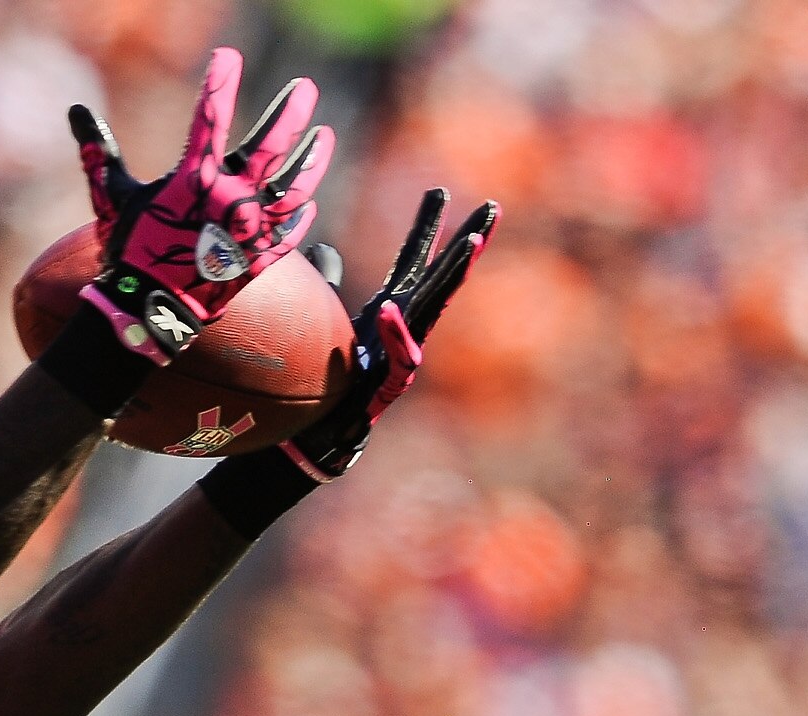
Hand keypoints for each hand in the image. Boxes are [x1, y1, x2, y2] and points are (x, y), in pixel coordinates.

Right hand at [70, 47, 334, 357]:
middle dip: (291, 112)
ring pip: (293, 186)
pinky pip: (288, 235)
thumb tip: (76, 112)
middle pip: (271, 146)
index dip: (220, 81)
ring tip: (322, 138)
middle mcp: (229, 198)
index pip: (210, 116)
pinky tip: (308, 204)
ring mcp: (249, 230)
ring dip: (311, 160)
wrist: (146, 312)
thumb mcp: (112, 198)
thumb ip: (100, 153)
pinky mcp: (258, 260)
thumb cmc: (128, 254)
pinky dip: (300, 218)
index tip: (228, 56)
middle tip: (304, 90)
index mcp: (194, 178)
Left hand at [282, 188, 496, 480]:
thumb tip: (323, 249)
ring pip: (436, 310)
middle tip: (492, 206)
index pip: (412, 259)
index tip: (438, 190)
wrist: (316, 433)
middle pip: (439, 277)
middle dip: (468, 242)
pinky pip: (399, 356)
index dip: (426, 225)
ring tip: (471, 243)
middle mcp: (401, 329)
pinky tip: (388, 307)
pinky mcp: (391, 385)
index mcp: (388, 310)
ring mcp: (401, 356)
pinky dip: (394, 332)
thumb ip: (325, 283)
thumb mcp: (321, 320)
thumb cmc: (324, 379)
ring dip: (454, 276)